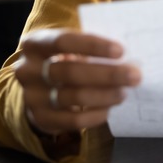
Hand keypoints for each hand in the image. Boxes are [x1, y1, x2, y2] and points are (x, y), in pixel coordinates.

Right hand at [14, 29, 141, 136]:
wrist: (39, 90)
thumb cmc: (64, 60)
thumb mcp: (69, 47)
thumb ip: (91, 46)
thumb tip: (129, 49)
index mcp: (35, 44)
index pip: (63, 41)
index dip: (93, 46)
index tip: (120, 50)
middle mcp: (27, 70)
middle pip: (70, 72)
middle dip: (107, 74)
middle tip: (135, 76)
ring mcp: (31, 96)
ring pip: (73, 97)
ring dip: (105, 95)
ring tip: (124, 92)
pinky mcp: (40, 119)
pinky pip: (72, 121)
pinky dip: (95, 115)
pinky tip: (109, 108)